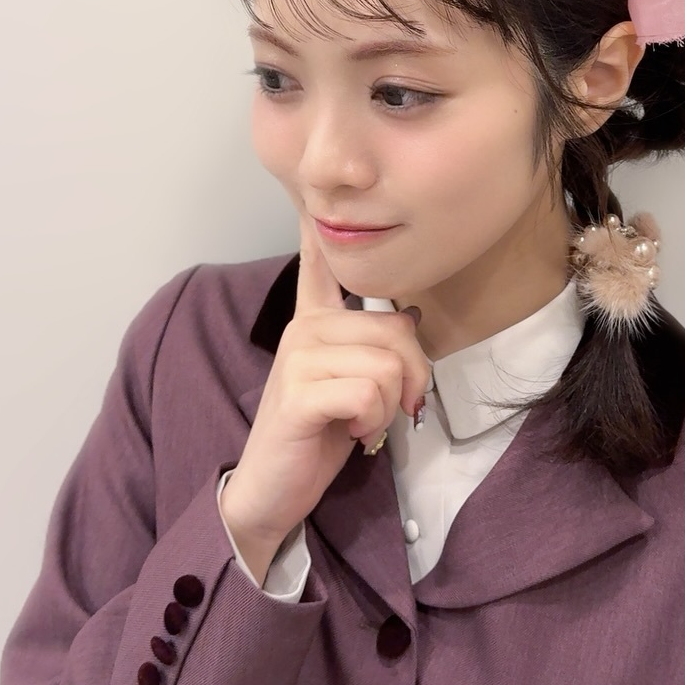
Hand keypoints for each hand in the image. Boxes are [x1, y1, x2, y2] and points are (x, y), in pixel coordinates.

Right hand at [220, 209, 431, 548]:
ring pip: (387, 365)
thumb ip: (378, 348)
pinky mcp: (298, 392)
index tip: (312, 195)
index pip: (319, 264)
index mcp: (314, 321)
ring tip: (362, 422)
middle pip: (397, 331)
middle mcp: (303, 328)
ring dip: (388, 407)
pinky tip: (351, 432)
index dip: (318, 230)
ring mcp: (297, 356)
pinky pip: (368, 392)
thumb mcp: (356, 385)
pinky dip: (372, 420)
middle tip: (391, 409)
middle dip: (410, 378)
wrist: (273, 489)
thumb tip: (410, 321)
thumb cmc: (319, 435)